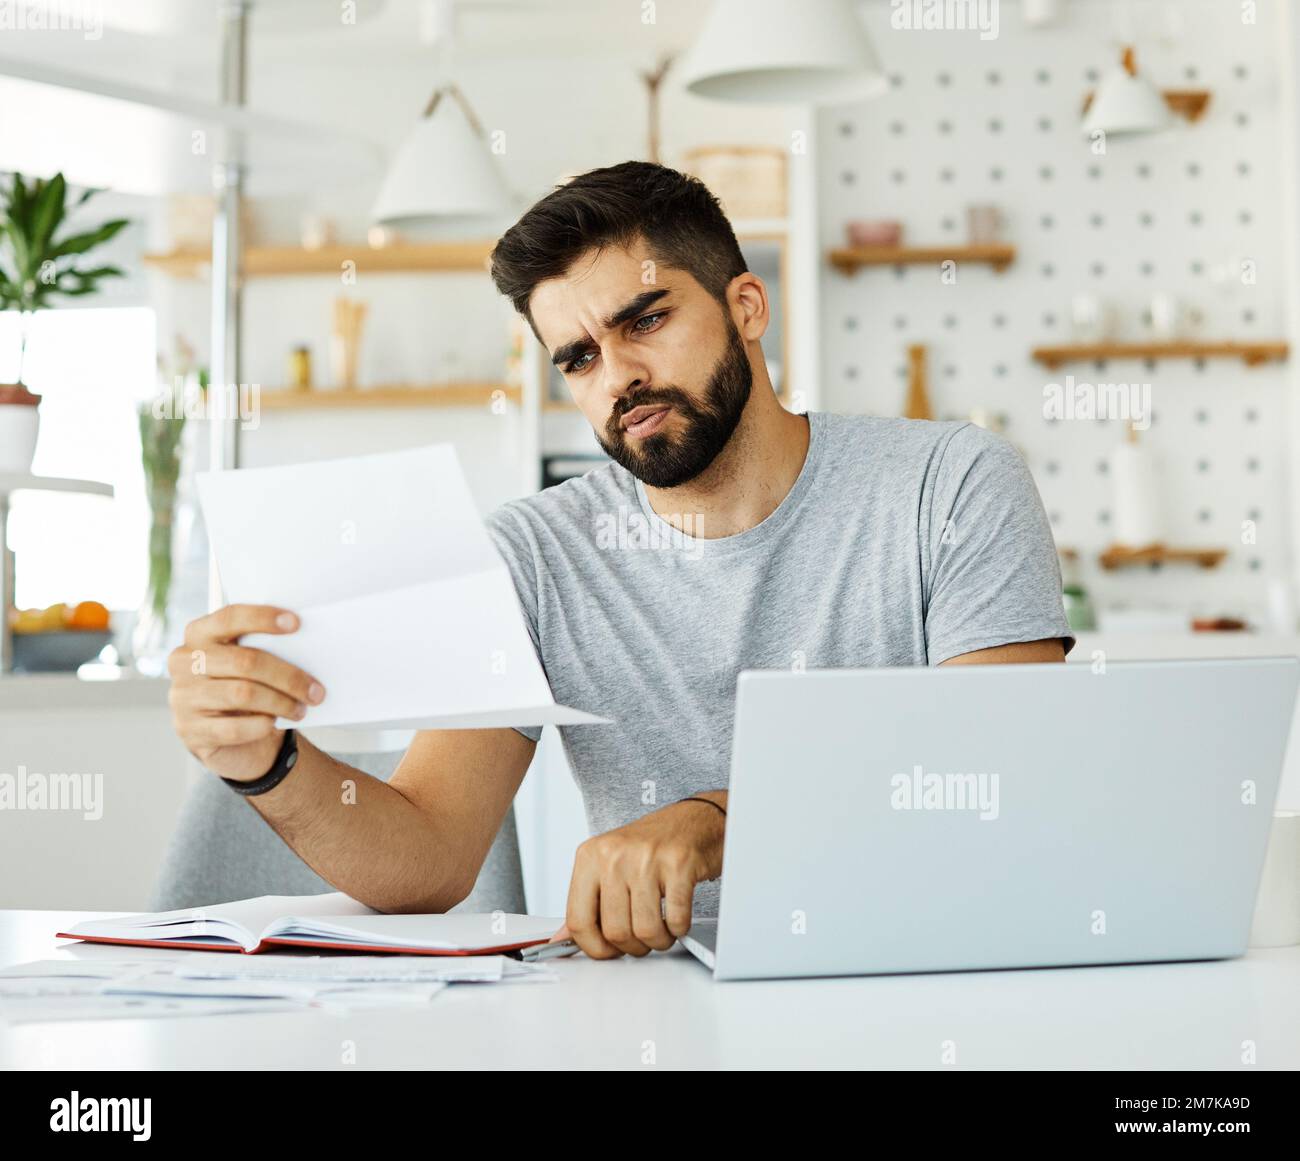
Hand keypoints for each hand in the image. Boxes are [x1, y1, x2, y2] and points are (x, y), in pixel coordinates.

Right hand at [167, 604, 324, 781]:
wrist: (233, 740)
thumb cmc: (247, 689)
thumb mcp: (251, 666)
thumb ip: (263, 649)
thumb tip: (305, 647)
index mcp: (199, 634)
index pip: (229, 618)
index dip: (262, 618)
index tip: (296, 623)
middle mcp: (184, 661)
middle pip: (245, 661)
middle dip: (287, 676)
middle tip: (316, 691)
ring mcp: (182, 697)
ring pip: (242, 694)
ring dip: (280, 703)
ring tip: (301, 709)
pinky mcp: (189, 730)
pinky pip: (232, 727)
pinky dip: (259, 726)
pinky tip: (273, 724)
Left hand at [554, 795, 725, 958]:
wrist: (694, 818)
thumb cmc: (652, 844)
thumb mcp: (609, 865)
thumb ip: (586, 902)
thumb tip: (562, 938)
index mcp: (590, 856)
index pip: (578, 920)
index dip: (594, 947)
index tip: (608, 950)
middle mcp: (614, 855)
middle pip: (614, 931)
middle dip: (633, 946)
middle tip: (642, 938)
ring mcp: (646, 858)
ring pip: (645, 930)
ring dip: (658, 940)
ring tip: (662, 928)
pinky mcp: (678, 864)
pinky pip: (675, 919)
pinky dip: (679, 928)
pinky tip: (677, 916)